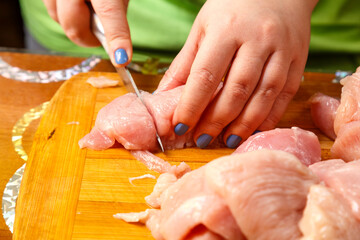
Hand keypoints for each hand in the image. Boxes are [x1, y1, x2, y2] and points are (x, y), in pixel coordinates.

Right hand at [42, 0, 131, 65]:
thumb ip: (115, 13)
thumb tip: (115, 44)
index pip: (110, 13)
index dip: (117, 39)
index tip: (122, 59)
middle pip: (73, 26)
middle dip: (88, 38)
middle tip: (100, 39)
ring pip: (58, 19)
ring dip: (74, 24)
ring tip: (86, 11)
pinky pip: (50, 9)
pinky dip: (63, 13)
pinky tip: (75, 4)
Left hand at [158, 0, 317, 148]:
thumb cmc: (233, 8)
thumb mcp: (203, 28)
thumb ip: (185, 63)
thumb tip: (164, 96)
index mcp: (227, 29)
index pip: (205, 75)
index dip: (192, 105)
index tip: (180, 126)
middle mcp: (257, 40)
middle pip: (236, 90)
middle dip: (217, 120)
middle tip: (202, 139)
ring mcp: (282, 50)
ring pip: (263, 96)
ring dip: (244, 124)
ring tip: (227, 141)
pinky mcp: (298, 59)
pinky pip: (286, 94)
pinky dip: (269, 117)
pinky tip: (254, 130)